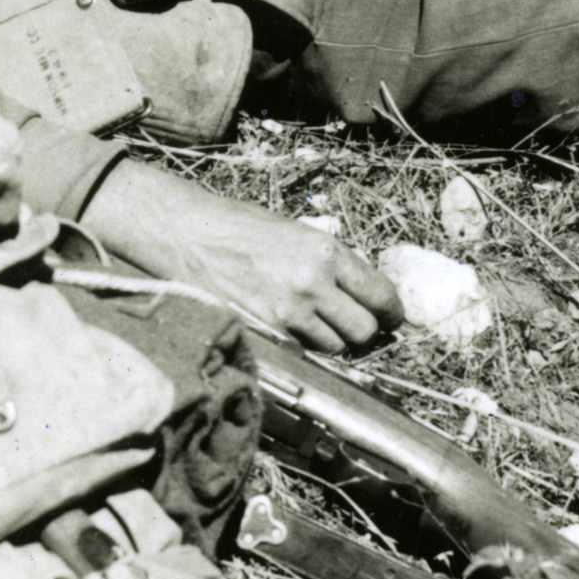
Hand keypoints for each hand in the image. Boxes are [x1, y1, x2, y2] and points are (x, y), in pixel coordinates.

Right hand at [78, 157, 401, 352]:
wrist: (187, 234)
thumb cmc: (238, 227)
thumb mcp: (296, 231)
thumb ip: (331, 262)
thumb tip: (361, 290)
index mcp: (326, 252)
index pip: (381, 296)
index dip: (391, 312)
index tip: (389, 316)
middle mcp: (313, 284)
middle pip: (364, 330)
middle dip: (366, 331)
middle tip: (357, 325)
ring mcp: (287, 312)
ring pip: (336, 347)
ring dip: (334, 341)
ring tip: (318, 324)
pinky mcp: (263, 331)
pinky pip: (303, 351)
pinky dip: (305, 346)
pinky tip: (294, 330)